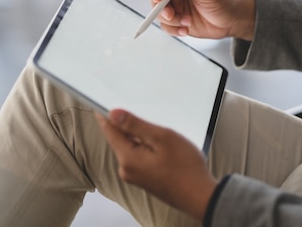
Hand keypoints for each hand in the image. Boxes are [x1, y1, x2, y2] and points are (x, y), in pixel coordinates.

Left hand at [95, 109, 217, 223]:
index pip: (110, 131)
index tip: (101, 104)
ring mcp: (136, 176)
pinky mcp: (145, 179)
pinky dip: (146, 148)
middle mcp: (127, 170)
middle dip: (128, 126)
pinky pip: (139, 157)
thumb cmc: (185, 168)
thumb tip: (113, 114)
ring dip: (140, 137)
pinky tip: (161, 146)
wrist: (200, 196)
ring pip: (131, 148)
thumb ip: (135, 125)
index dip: (106, 116)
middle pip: (120, 140)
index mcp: (127, 158)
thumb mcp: (161, 138)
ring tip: (158, 131)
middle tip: (142, 113)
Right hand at [149, 0, 255, 40]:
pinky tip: (186, 30)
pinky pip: (165, 25)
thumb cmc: (225, 0)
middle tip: (171, 15)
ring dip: (171, 20)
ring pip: (159, 12)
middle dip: (161, 7)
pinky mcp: (177, 18)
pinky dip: (173, 30)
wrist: (234, 20)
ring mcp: (175, 3)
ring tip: (186, 23)